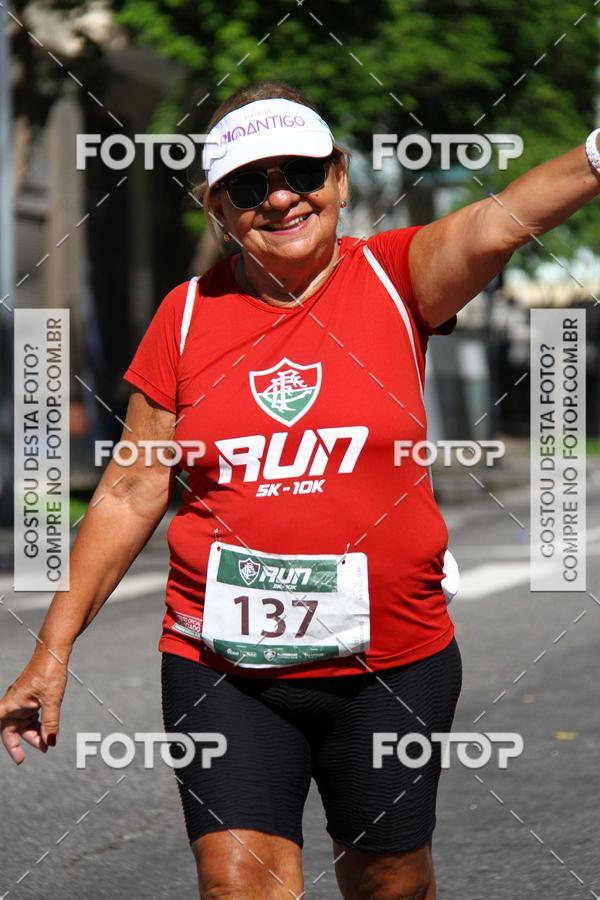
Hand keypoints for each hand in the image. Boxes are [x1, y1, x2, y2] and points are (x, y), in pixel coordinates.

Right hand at [0, 650, 67, 764]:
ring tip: (47, 742)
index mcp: (12, 703)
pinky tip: (47, 729)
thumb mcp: (51, 700)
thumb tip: (49, 742)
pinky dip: (38, 724)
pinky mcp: (31, 697)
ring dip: (33, 733)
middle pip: (12, 729)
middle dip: (23, 741)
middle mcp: (13, 703)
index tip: (13, 755)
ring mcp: (22, 700)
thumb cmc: (49, 671)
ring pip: (22, 724)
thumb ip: (50, 723)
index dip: (5, 741)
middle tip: (41, 750)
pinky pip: (30, 716)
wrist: (54, 652)